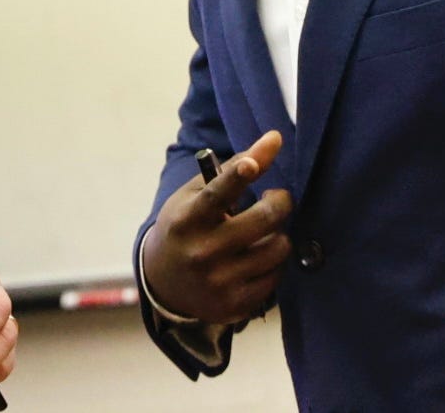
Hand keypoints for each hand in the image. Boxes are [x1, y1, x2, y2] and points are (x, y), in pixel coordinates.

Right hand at [141, 130, 292, 324]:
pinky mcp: (235, 304)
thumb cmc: (185, 226)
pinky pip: (276, 276)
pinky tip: (262, 255)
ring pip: (278, 248)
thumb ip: (230, 170)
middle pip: (263, 219)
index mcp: (187, 220)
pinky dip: (275, 261)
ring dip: (280, 233)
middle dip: (280, 201)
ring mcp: (220, 282)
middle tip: (277, 197)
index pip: (216, 195)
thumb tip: (274, 140)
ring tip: (267, 230)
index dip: (238, 176)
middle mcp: (202, 252)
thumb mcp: (193, 196)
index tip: (253, 163)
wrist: (164, 282)